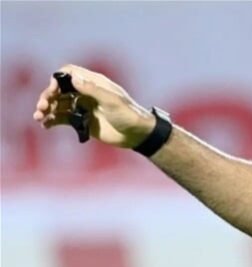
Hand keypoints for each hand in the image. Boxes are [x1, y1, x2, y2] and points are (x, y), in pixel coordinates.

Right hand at [33, 64, 155, 148]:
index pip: (68, 73)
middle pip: (60, 89)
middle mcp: (86, 92)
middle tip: (42, 107)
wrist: (138, 135)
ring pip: (59, 104)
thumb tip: (74, 78)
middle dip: (48, 96)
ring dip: (47, 109)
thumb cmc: (129, 115)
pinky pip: (63, 118)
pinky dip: (53, 120)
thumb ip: (93, 90)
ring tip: (39, 117)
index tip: (53, 90)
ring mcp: (83, 106)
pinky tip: (45, 125)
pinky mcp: (82, 121)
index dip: (58, 79)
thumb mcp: (113, 101)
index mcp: (94, 83)